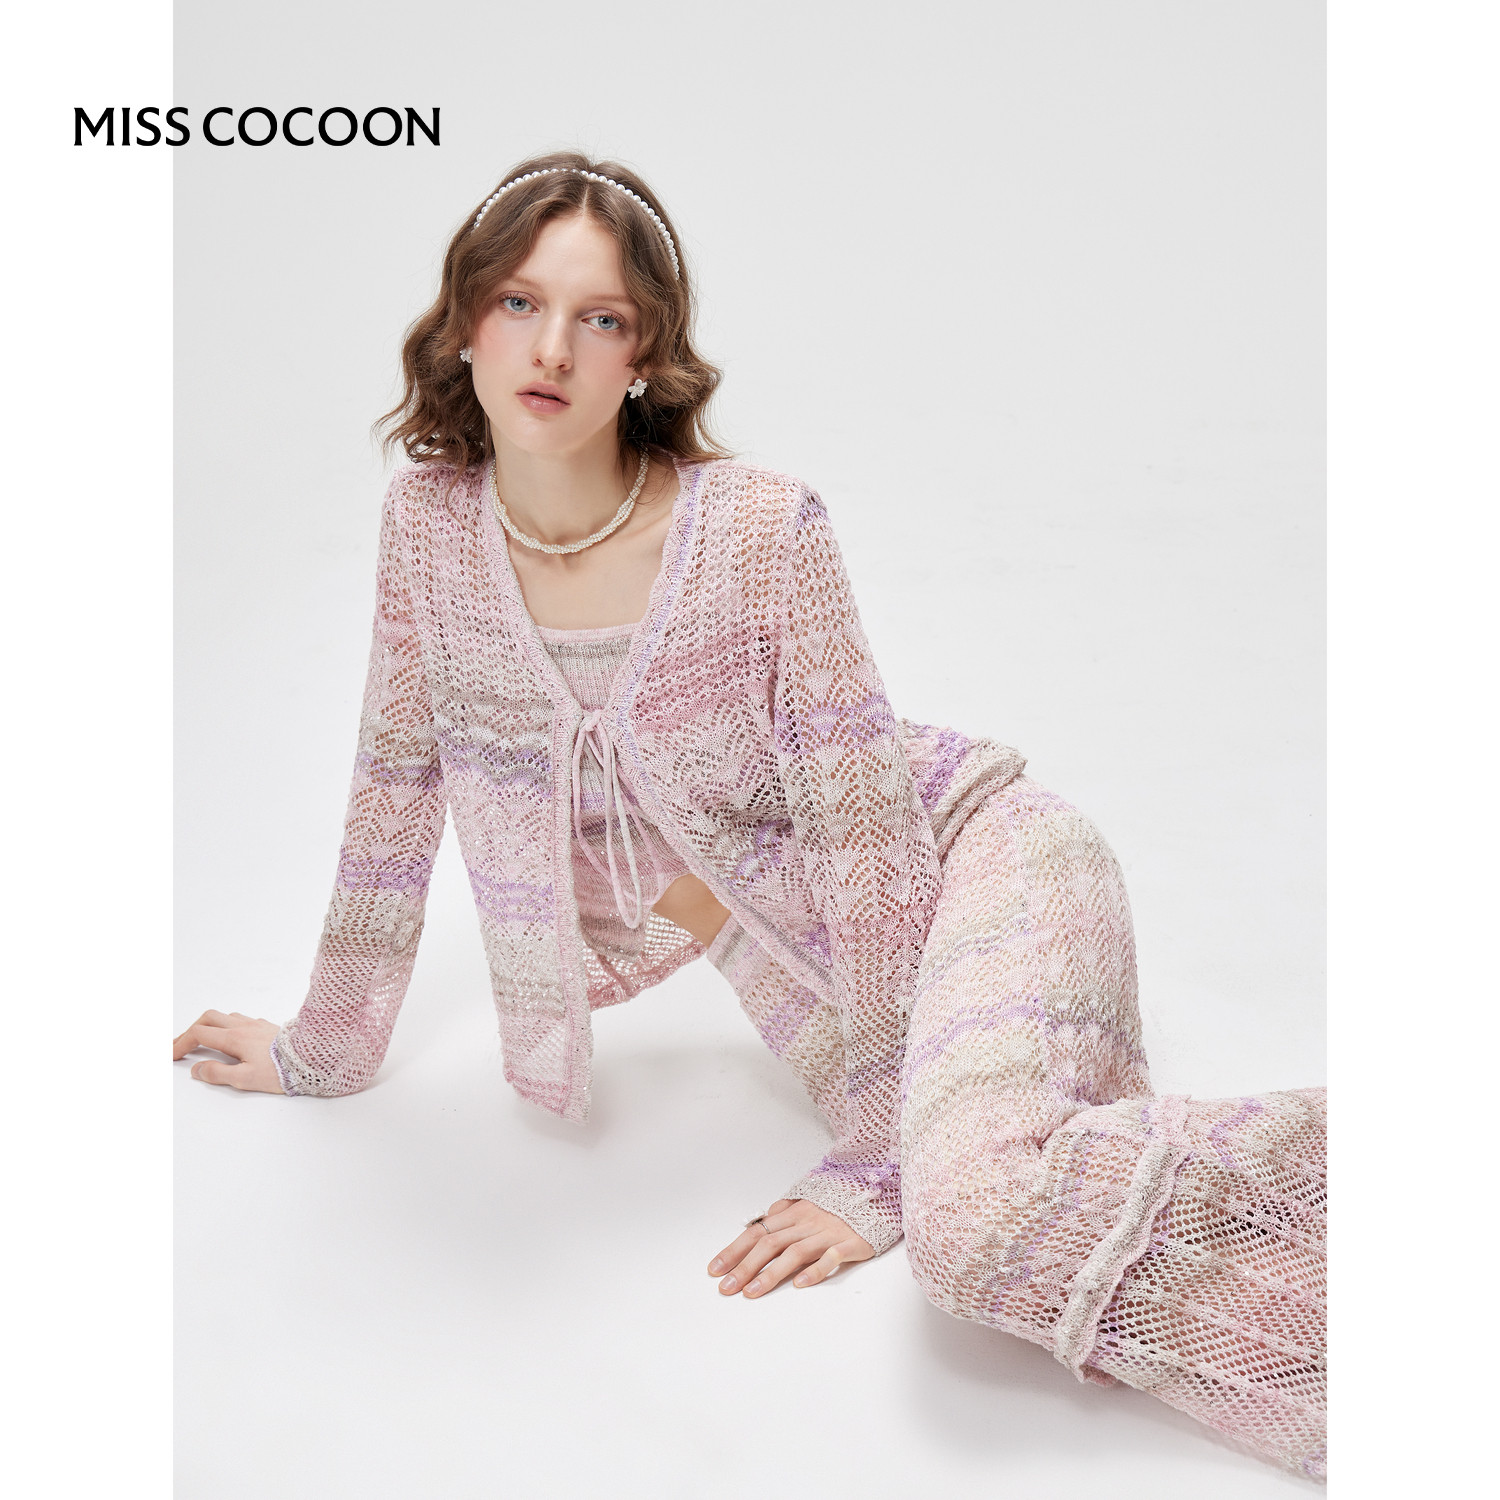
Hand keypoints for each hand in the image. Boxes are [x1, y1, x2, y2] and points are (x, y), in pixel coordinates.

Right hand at [173, 1010, 285, 1093]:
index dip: (181, 1043)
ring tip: (203, 1040)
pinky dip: (228, 1025)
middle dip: (191, 1029)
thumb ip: (218, 1074)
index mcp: (235, 1038)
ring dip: (210, 1025)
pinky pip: (242, 1020)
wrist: (313, 1056)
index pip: (199, 1034)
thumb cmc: (282, 1070)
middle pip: (209, 1018)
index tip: (171, 1054)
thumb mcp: (245, 1079)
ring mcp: (258, 1024)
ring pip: (226, 1016)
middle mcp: (244, 1026)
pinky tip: (233, 1037)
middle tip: (180, 1044)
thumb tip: (197, 1069)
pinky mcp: (269, 1027)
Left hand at [708, 1198, 873, 1297]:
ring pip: (794, 1252)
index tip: (715, 1270)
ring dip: (771, 1273)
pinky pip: (831, 1256)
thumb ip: (785, 1211)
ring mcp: (828, 1233)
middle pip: (770, 1243)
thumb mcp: (808, 1201)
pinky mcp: (851, 1243)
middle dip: (744, 1266)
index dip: (734, 1250)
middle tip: (726, 1288)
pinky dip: (815, 1270)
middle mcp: (806, 1222)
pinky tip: (800, 1285)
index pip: (757, 1231)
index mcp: (793, 1213)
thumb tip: (763, 1219)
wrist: (879, 1195)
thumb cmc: (840, 1204)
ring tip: (751, 1293)